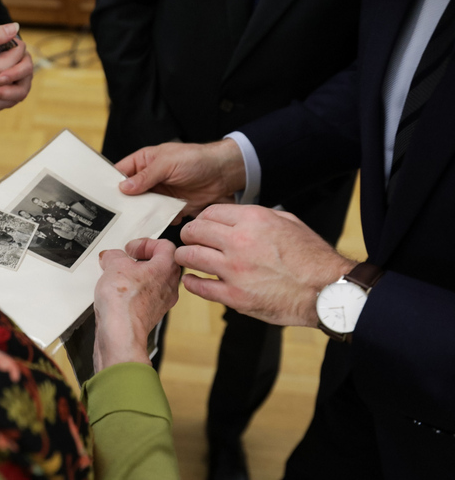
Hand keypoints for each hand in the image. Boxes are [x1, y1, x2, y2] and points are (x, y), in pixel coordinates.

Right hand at [0, 23, 27, 106]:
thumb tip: (15, 27)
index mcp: (0, 69)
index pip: (20, 53)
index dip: (15, 40)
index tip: (4, 36)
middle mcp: (2, 85)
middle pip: (26, 71)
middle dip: (22, 57)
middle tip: (10, 48)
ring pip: (20, 88)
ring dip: (19, 75)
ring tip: (11, 65)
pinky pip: (8, 100)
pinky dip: (9, 90)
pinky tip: (2, 82)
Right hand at [93, 238, 180, 371]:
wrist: (120, 332)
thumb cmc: (124, 301)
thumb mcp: (114, 264)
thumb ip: (114, 256)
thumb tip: (111, 257)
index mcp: (167, 268)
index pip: (165, 245)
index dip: (145, 243)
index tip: (131, 249)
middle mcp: (169, 286)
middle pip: (160, 265)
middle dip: (141, 260)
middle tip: (125, 261)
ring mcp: (161, 303)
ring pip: (152, 282)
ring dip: (136, 277)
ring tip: (118, 277)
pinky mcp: (150, 315)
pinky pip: (144, 297)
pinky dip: (133, 293)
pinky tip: (117, 294)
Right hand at [116, 139, 245, 220]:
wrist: (224, 174)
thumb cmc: (196, 159)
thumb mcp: (167, 163)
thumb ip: (145, 176)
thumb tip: (124, 188)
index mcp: (144, 162)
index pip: (120, 173)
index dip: (111, 184)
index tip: (102, 198)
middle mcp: (149, 179)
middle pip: (129, 194)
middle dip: (124, 204)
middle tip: (115, 215)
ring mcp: (160, 194)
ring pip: (142, 208)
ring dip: (140, 214)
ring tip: (132, 224)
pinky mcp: (171, 207)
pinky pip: (158, 217)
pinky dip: (157, 221)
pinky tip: (153, 226)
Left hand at [176, 204, 355, 326]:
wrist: (327, 290)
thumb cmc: (312, 258)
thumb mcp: (288, 222)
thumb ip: (259, 217)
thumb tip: (239, 216)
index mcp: (253, 220)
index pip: (209, 213)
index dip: (200, 219)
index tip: (199, 227)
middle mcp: (239, 241)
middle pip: (194, 232)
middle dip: (187, 236)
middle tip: (187, 241)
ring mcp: (234, 270)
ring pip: (190, 256)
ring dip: (184, 257)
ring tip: (185, 258)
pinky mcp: (234, 296)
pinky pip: (199, 286)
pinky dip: (192, 282)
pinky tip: (192, 280)